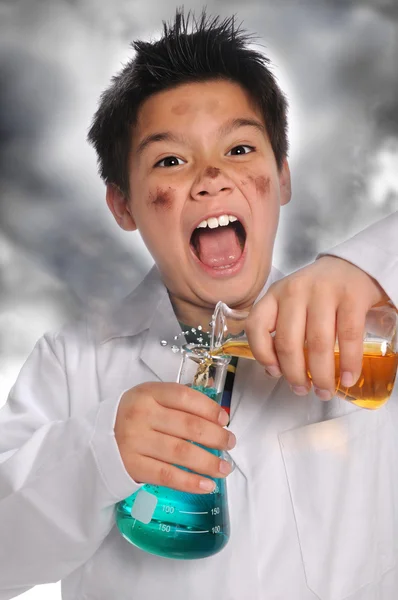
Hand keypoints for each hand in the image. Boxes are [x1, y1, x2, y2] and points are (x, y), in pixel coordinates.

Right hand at [114, 382, 235, 492]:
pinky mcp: (132, 466)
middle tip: (230, 443)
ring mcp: (135, 442)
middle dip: (216, 436)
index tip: (224, 419)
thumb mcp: (150, 398)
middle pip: (188, 426)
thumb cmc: (133, 417)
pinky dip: (190, 482)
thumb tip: (215, 397)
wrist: (96, 440)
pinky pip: (167, 475)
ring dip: (209, 462)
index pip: (184, 397)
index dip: (209, 408)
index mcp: (147, 393)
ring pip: (181, 452)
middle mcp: (141, 415)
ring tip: (224, 468)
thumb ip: (179, 398)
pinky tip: (207, 485)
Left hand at [245, 256, 388, 399]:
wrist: (354, 266)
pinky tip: (347, 378)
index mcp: (275, 293)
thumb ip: (281, 330)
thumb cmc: (318, 293)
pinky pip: (348, 337)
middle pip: (289, 342)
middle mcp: (295, 290)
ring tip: (324, 390)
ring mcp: (324, 292)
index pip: (256, 325)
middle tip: (303, 391)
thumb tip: (274, 370)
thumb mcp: (292, 303)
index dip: (262, 354)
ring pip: (318, 343)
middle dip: (295, 375)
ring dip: (321, 375)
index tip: (274, 373)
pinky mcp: (352, 296)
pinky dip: (349, 363)